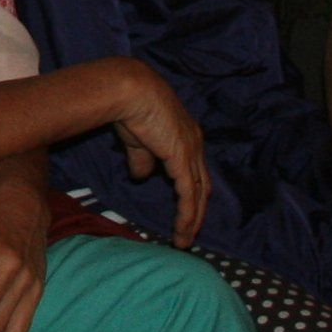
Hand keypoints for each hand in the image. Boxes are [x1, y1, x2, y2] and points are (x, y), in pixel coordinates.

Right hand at [87, 57, 211, 245]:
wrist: (130, 91)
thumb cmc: (130, 108)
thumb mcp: (137, 139)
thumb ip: (142, 159)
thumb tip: (141, 177)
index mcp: (186, 135)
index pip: (194, 171)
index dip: (191, 192)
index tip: (184, 212)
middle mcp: (195, 144)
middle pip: (202, 185)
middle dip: (197, 211)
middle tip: (188, 232)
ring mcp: (192, 152)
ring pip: (199, 194)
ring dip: (193, 219)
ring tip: (184, 240)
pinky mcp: (184, 160)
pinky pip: (189, 195)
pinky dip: (187, 215)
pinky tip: (183, 230)